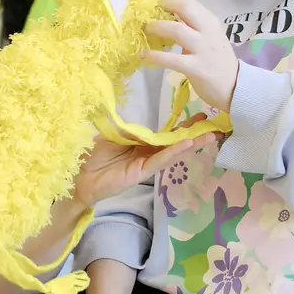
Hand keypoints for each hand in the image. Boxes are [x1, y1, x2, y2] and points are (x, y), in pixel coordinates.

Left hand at [73, 114, 217, 208]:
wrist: (79, 177)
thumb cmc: (93, 156)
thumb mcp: (114, 136)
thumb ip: (131, 130)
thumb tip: (145, 123)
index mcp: (143, 143)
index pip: (167, 133)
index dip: (183, 126)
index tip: (201, 117)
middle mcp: (148, 154)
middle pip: (175, 142)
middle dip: (195, 134)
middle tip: (215, 127)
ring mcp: (146, 164)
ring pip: (172, 152)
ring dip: (191, 143)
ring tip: (209, 136)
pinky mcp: (141, 173)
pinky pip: (160, 161)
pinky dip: (173, 152)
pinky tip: (186, 144)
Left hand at [143, 0, 239, 113]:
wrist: (235, 87)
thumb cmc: (217, 61)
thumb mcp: (209, 37)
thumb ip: (192, 26)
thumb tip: (167, 16)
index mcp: (210, 21)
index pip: (189, 1)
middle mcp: (207, 31)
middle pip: (184, 7)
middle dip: (164, 4)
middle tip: (147, 8)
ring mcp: (202, 49)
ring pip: (176, 30)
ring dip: (157, 27)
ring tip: (146, 29)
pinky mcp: (195, 68)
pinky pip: (171, 59)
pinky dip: (155, 56)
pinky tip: (144, 55)